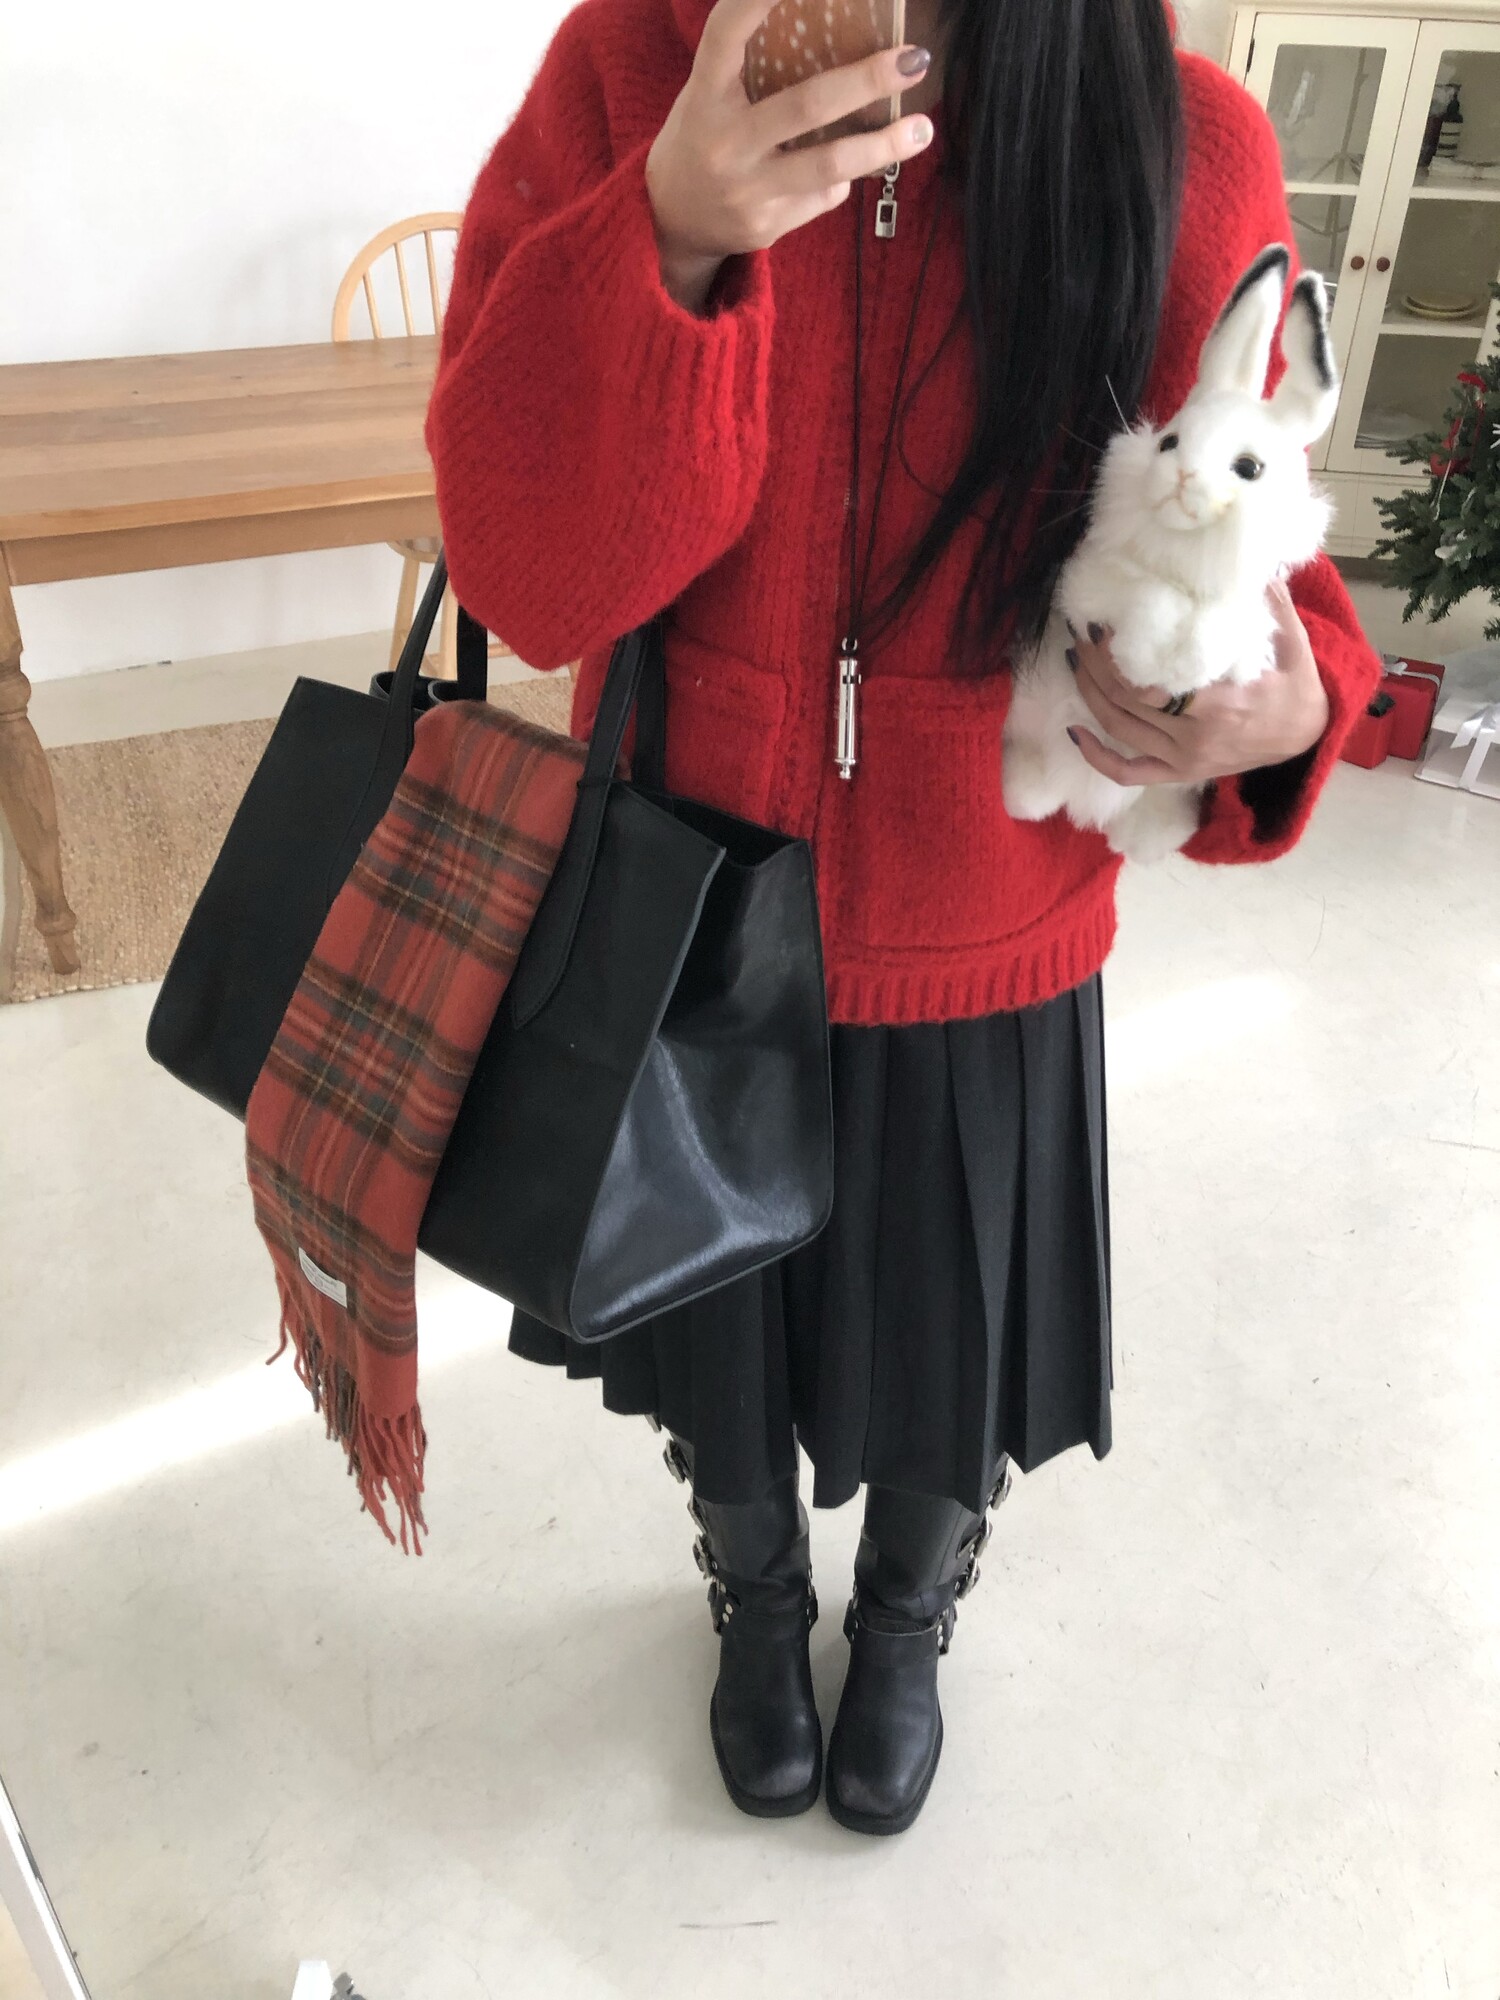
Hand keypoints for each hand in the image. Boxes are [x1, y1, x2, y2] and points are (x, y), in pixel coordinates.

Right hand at [646, 0, 934, 312]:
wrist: (670, 222)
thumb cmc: (704, 136)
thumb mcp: (711, 94)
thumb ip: (756, 68)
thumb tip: (842, 34)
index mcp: (705, 93)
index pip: (727, 32)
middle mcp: (724, 141)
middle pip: (806, 106)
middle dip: (866, 81)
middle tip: (913, 59)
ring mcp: (745, 189)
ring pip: (828, 165)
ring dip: (883, 146)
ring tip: (923, 129)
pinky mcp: (764, 226)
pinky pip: (822, 195)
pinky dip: (844, 177)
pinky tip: (854, 167)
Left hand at [1067, 578, 1330, 787]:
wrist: (1306, 736)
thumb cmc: (1295, 685)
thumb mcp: (1292, 642)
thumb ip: (1270, 604)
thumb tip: (1245, 563)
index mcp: (1218, 705)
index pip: (1151, 683)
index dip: (1117, 656)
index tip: (1103, 625)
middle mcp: (1194, 737)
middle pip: (1125, 701)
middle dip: (1096, 666)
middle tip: (1082, 633)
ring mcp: (1182, 759)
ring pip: (1119, 728)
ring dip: (1089, 694)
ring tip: (1076, 660)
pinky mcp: (1177, 773)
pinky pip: (1127, 772)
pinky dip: (1096, 756)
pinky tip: (1073, 731)